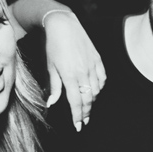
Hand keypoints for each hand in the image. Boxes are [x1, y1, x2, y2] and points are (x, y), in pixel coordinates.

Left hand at [42, 10, 106, 130]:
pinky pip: (102, 79)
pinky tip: (95, 91)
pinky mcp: (98, 60)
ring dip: (92, 101)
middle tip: (84, 122)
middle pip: (88, 99)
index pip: (75, 102)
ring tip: (88, 108)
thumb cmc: (53, 46)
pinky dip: (99, 88)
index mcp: (70, 76)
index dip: (77, 116)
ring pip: (96, 91)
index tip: (78, 126)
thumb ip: (54, 86)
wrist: (63, 25)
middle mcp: (83, 73)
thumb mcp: (50, 67)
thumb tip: (51, 104)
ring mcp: (92, 66)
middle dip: (86, 113)